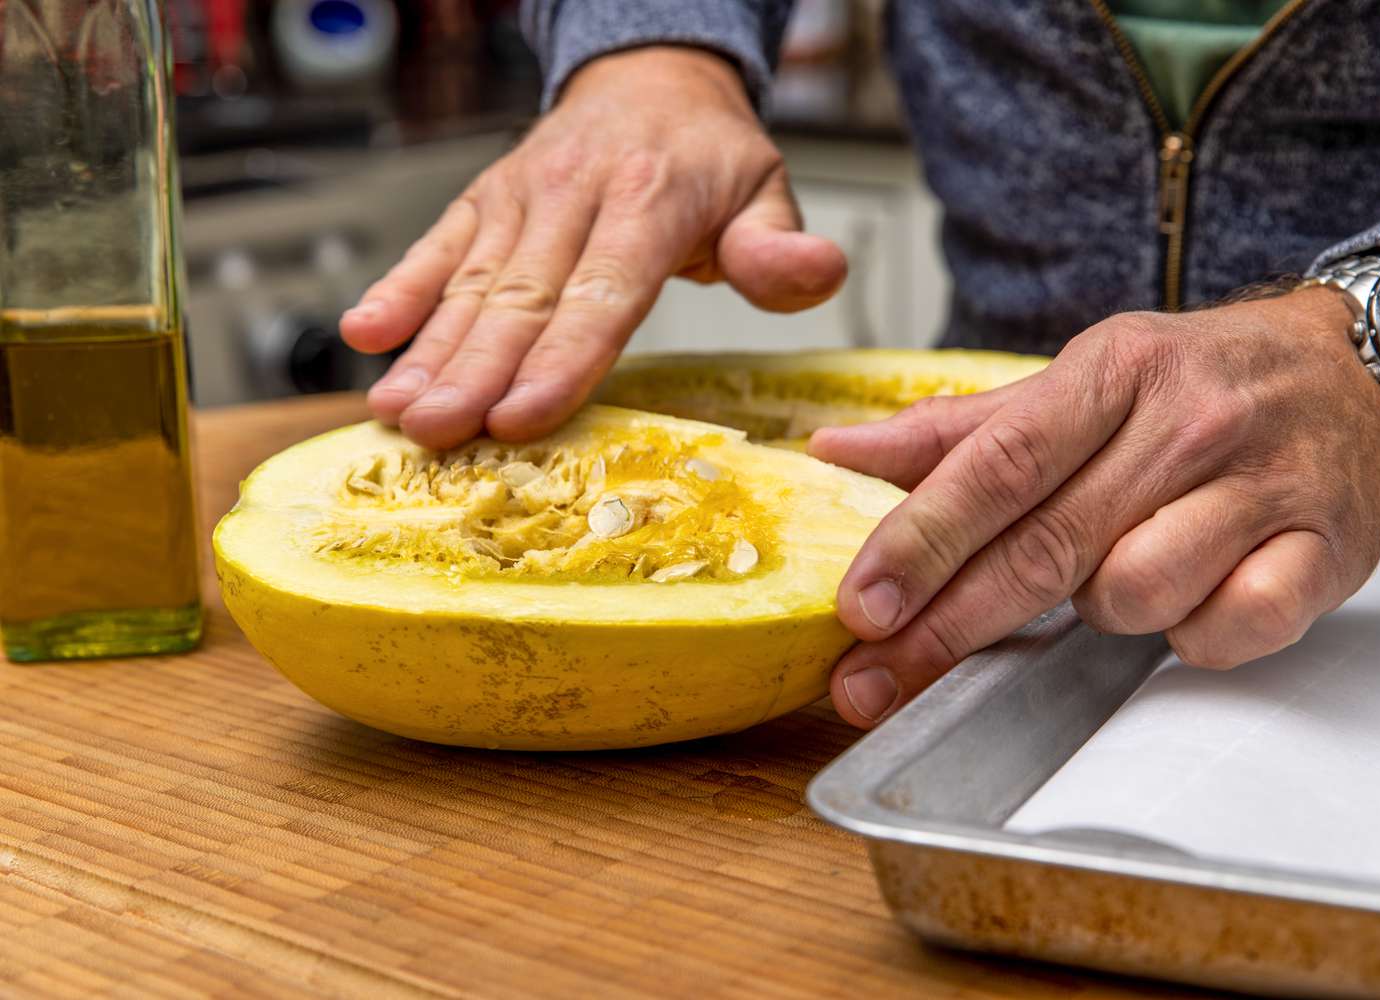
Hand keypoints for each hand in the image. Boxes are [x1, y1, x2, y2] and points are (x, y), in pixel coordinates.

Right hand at [341, 46, 845, 449]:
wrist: (651, 77)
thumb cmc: (709, 159)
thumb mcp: (767, 192)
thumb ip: (782, 248)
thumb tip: (814, 273)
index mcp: (651, 201)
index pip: (603, 292)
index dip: (560, 360)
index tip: (520, 418)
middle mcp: (575, 195)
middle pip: (523, 298)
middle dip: (475, 371)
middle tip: (437, 434)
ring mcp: (521, 198)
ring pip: (472, 282)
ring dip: (430, 351)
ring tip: (398, 412)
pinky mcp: (485, 201)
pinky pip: (438, 246)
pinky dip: (400, 288)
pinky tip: (366, 335)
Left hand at [808, 287, 1379, 727]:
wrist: (1360, 370)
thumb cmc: (1198, 383)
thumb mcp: (1081, 379)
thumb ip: (960, 428)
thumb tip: (839, 450)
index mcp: (1114, 370)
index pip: (998, 464)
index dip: (920, 541)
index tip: (858, 606)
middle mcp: (1187, 422)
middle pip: (1045, 545)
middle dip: (945, 627)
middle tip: (871, 682)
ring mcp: (1262, 487)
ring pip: (1134, 593)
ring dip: (1099, 610)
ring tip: (1117, 572)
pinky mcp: (1324, 549)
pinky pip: (1228, 629)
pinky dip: (1193, 632)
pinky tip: (1194, 595)